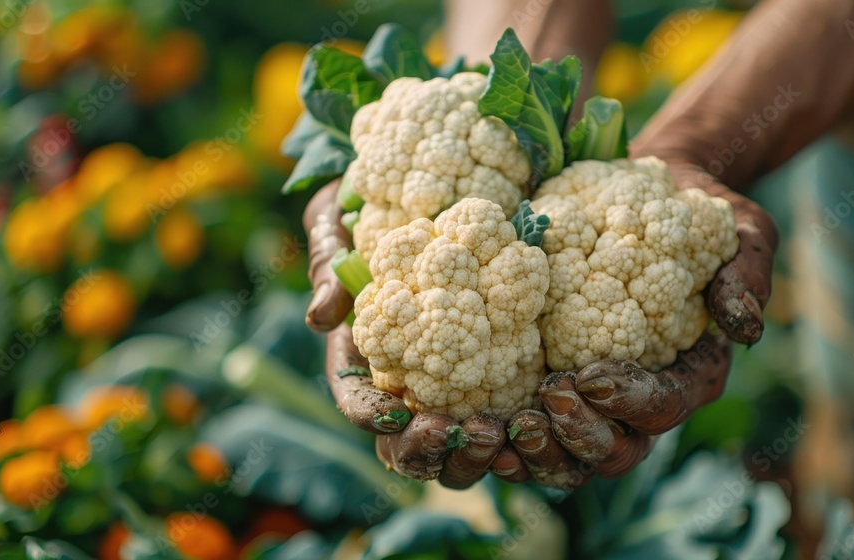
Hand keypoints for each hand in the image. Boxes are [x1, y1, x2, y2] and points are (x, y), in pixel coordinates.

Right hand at [304, 181, 505, 488]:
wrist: (427, 186)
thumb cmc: (366, 210)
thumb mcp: (337, 225)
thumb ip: (327, 265)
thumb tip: (320, 317)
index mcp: (363, 355)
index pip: (358, 401)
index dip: (374, 417)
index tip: (398, 415)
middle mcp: (406, 379)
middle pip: (407, 443)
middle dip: (429, 450)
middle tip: (459, 433)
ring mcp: (452, 380)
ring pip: (456, 445)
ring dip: (475, 453)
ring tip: (499, 433)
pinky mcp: (498, 369)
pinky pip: (506, 417)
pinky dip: (516, 432)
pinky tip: (533, 423)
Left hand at [491, 159, 778, 486]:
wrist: (647, 191)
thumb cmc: (699, 212)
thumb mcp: (742, 232)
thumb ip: (746, 275)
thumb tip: (744, 327)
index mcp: (689, 373)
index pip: (663, 406)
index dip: (629, 403)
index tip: (589, 376)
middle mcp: (641, 399)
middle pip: (615, 449)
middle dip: (578, 439)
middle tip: (541, 405)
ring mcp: (594, 401)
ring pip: (570, 457)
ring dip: (537, 454)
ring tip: (501, 432)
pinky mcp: (551, 383)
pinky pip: (532, 432)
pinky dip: (506, 440)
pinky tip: (474, 424)